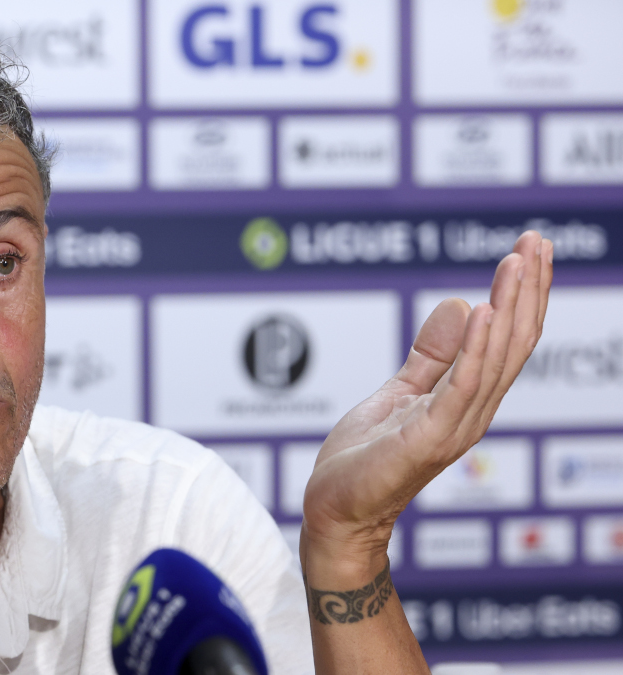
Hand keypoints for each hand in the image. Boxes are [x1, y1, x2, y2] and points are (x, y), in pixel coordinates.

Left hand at [300, 230, 553, 576]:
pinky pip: (459, 389)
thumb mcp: (400, 392)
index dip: (521, 294)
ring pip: (494, 360)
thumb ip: (432, 355)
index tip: (529, 248)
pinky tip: (483, 312)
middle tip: (534, 241)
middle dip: (526, 291)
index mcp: (466, 400)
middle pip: (511, 345)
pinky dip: (475, 350)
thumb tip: (461, 303)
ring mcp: (452, 427)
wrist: (334, 511)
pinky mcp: (426, 438)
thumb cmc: (365, 460)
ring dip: (508, 308)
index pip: (506, 340)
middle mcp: (470, 412)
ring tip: (517, 263)